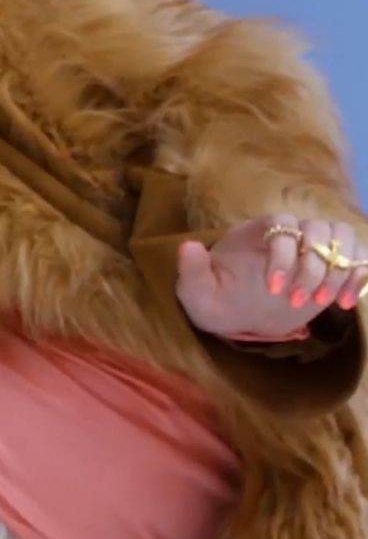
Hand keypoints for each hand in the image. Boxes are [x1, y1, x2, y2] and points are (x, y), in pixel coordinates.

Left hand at [176, 214, 367, 338]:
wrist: (234, 312)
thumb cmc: (215, 297)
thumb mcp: (197, 289)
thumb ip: (193, 269)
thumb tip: (187, 247)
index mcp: (258, 231)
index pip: (282, 226)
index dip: (282, 255)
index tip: (273, 288)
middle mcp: (289, 232)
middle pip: (318, 229)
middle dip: (312, 266)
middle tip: (297, 301)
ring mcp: (312, 248)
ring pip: (342, 237)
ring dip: (340, 268)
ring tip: (327, 301)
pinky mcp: (329, 267)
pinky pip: (356, 258)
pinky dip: (357, 275)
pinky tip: (345, 302)